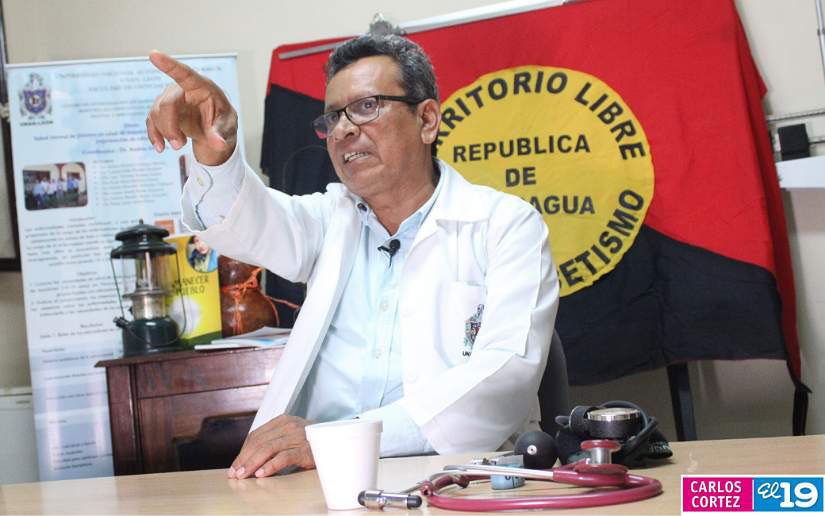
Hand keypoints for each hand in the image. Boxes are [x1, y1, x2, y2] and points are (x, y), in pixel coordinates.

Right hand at [146, 50, 237, 164]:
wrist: (215, 133)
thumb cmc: (223, 124)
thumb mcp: (227, 129)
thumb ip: (220, 135)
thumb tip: (218, 144)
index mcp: (203, 87)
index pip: (185, 74)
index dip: (169, 65)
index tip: (153, 54)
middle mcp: (183, 90)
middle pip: (167, 103)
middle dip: (170, 126)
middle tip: (179, 146)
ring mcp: (171, 100)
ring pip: (156, 113)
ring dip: (165, 133)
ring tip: (179, 146)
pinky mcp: (163, 112)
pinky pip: (151, 121)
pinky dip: (154, 135)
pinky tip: (160, 147)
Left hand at [228, 415, 315, 478]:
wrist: (337, 441)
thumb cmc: (311, 442)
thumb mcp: (291, 437)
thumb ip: (274, 442)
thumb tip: (250, 459)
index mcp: (283, 421)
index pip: (256, 435)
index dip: (243, 451)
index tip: (235, 465)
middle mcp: (289, 426)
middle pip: (259, 442)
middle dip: (244, 459)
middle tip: (235, 474)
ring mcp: (298, 436)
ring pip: (268, 448)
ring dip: (252, 463)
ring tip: (243, 475)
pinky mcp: (305, 450)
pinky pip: (284, 457)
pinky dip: (270, 466)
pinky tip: (262, 474)